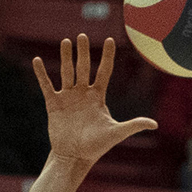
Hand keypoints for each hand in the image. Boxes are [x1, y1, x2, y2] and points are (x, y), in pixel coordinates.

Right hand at [36, 35, 157, 167]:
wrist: (75, 156)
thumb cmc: (97, 146)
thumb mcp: (116, 133)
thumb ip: (134, 125)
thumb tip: (155, 124)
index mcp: (98, 97)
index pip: (104, 71)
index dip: (107, 56)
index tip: (110, 40)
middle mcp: (83, 93)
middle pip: (83, 68)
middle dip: (83, 52)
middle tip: (82, 35)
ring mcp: (68, 97)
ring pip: (66, 72)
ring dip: (65, 57)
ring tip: (66, 42)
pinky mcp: (54, 104)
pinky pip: (47, 85)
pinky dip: (41, 74)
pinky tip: (37, 60)